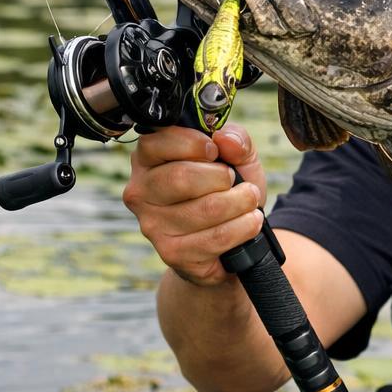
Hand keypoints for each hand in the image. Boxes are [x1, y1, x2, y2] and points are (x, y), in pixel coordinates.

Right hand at [121, 125, 266, 286]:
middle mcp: (141, 191)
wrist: (230, 241)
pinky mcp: (172, 252)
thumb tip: (225, 138)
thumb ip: (235, 138)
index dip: (193, 144)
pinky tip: (250, 221)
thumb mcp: (238, 156)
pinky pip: (215, 237)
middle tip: (237, 181)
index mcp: (148, 159)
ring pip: (205, 209)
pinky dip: (243, 227)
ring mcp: (152, 225)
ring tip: (250, 199)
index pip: (156, 142)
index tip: (215, 151)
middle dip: (221, 177)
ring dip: (240, 202)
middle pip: (180, 177)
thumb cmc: (225, 190)